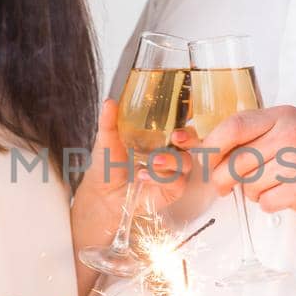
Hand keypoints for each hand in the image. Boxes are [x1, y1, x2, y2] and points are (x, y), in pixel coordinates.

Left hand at [73, 99, 193, 246]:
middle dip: (189, 138)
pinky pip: (176, 182)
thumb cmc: (109, 165)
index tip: (177, 123)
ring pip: (186, 162)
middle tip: (175, 137)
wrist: (102, 194)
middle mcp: (171, 153)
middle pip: (193, 142)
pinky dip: (162, 178)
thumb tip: (109, 102)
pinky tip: (145, 176)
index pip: (182, 126)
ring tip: (152, 161)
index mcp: (161, 137)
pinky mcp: (172, 190)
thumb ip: (109, 122)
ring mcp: (173, 172)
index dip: (185, 123)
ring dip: (171, 160)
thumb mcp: (107, 141)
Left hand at [173, 105, 295, 217]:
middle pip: (236, 160)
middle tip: (223, 186)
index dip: (213, 145)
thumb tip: (212, 149)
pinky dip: (268, 203)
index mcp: (282, 116)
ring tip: (270, 186)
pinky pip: (265, 201)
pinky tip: (284, 196)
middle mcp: (289, 135)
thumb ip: (258, 133)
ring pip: (249, 184)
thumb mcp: (292, 128)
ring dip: (252, 192)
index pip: (234, 126)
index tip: (205, 159)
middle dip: (223, 178)